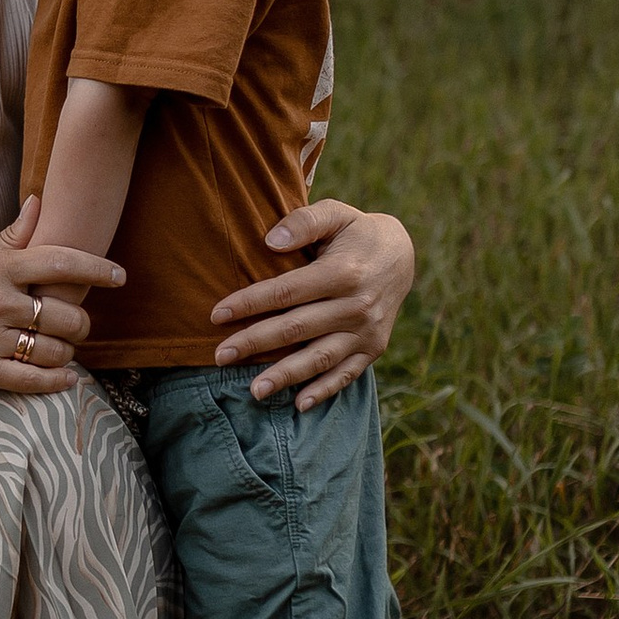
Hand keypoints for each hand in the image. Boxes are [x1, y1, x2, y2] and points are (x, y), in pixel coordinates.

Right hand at [0, 200, 116, 400]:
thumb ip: (9, 237)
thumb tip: (40, 202)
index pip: (59, 260)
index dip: (96, 269)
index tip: (119, 276)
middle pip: (65, 315)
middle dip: (81, 324)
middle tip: (80, 326)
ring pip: (52, 350)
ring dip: (67, 354)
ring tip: (65, 352)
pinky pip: (30, 379)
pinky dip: (55, 381)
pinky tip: (65, 379)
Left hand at [209, 200, 415, 407]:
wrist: (402, 255)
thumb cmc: (356, 232)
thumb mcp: (336, 213)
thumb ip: (305, 221)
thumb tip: (270, 241)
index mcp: (343, 271)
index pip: (287, 291)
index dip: (250, 303)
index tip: (216, 315)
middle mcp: (357, 305)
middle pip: (296, 328)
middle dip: (255, 343)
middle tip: (219, 356)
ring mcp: (367, 331)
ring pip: (319, 358)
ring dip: (286, 376)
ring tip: (254, 391)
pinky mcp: (374, 348)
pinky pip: (347, 374)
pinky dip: (325, 390)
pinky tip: (299, 404)